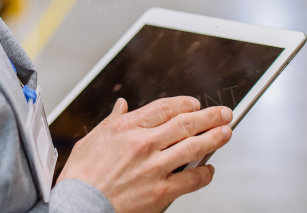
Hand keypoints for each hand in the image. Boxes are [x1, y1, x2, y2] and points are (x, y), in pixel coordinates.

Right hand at [56, 96, 232, 212]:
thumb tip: (121, 106)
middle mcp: (143, 144)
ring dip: (214, 138)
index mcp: (126, 128)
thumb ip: (111, 121)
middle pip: (185, 123)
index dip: (184, 104)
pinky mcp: (161, 191)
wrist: (80, 207)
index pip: (164, 108)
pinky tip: (209, 170)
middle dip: (209, 116)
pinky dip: (204, 174)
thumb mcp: (91, 140)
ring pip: (194, 147)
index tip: (195, 104)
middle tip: (223, 113)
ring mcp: (154, 167)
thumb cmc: (81, 177)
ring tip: (226, 133)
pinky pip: (191, 179)